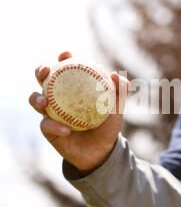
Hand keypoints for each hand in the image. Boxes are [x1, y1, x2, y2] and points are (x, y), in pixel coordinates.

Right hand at [29, 51, 129, 173]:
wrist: (101, 151)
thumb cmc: (108, 125)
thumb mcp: (117, 109)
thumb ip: (119, 91)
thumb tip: (116, 76)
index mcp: (73, 86)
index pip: (66, 68)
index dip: (63, 58)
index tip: (66, 55)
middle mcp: (58, 96)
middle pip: (43, 78)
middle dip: (41, 70)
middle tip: (46, 71)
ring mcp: (50, 111)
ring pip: (35, 99)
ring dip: (36, 98)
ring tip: (44, 101)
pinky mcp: (47, 129)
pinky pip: (47, 125)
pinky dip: (56, 127)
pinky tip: (66, 130)